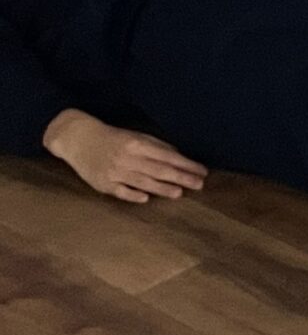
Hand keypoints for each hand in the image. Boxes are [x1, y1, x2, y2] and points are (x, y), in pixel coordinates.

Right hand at [43, 110, 206, 203]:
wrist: (78, 139)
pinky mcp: (102, 183)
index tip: (202, 171)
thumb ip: (157, 146)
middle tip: (199, 184)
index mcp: (137, 144)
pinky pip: (120, 191)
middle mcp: (127, 158)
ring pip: (142, 182)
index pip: (168, 156)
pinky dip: (133, 195)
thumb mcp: (136, 135)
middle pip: (159, 170)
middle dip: (181, 178)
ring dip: (162, 188)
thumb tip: (180, 157)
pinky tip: (146, 198)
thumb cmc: (112, 137)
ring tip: (180, 193)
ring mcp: (114, 172)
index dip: (187, 164)